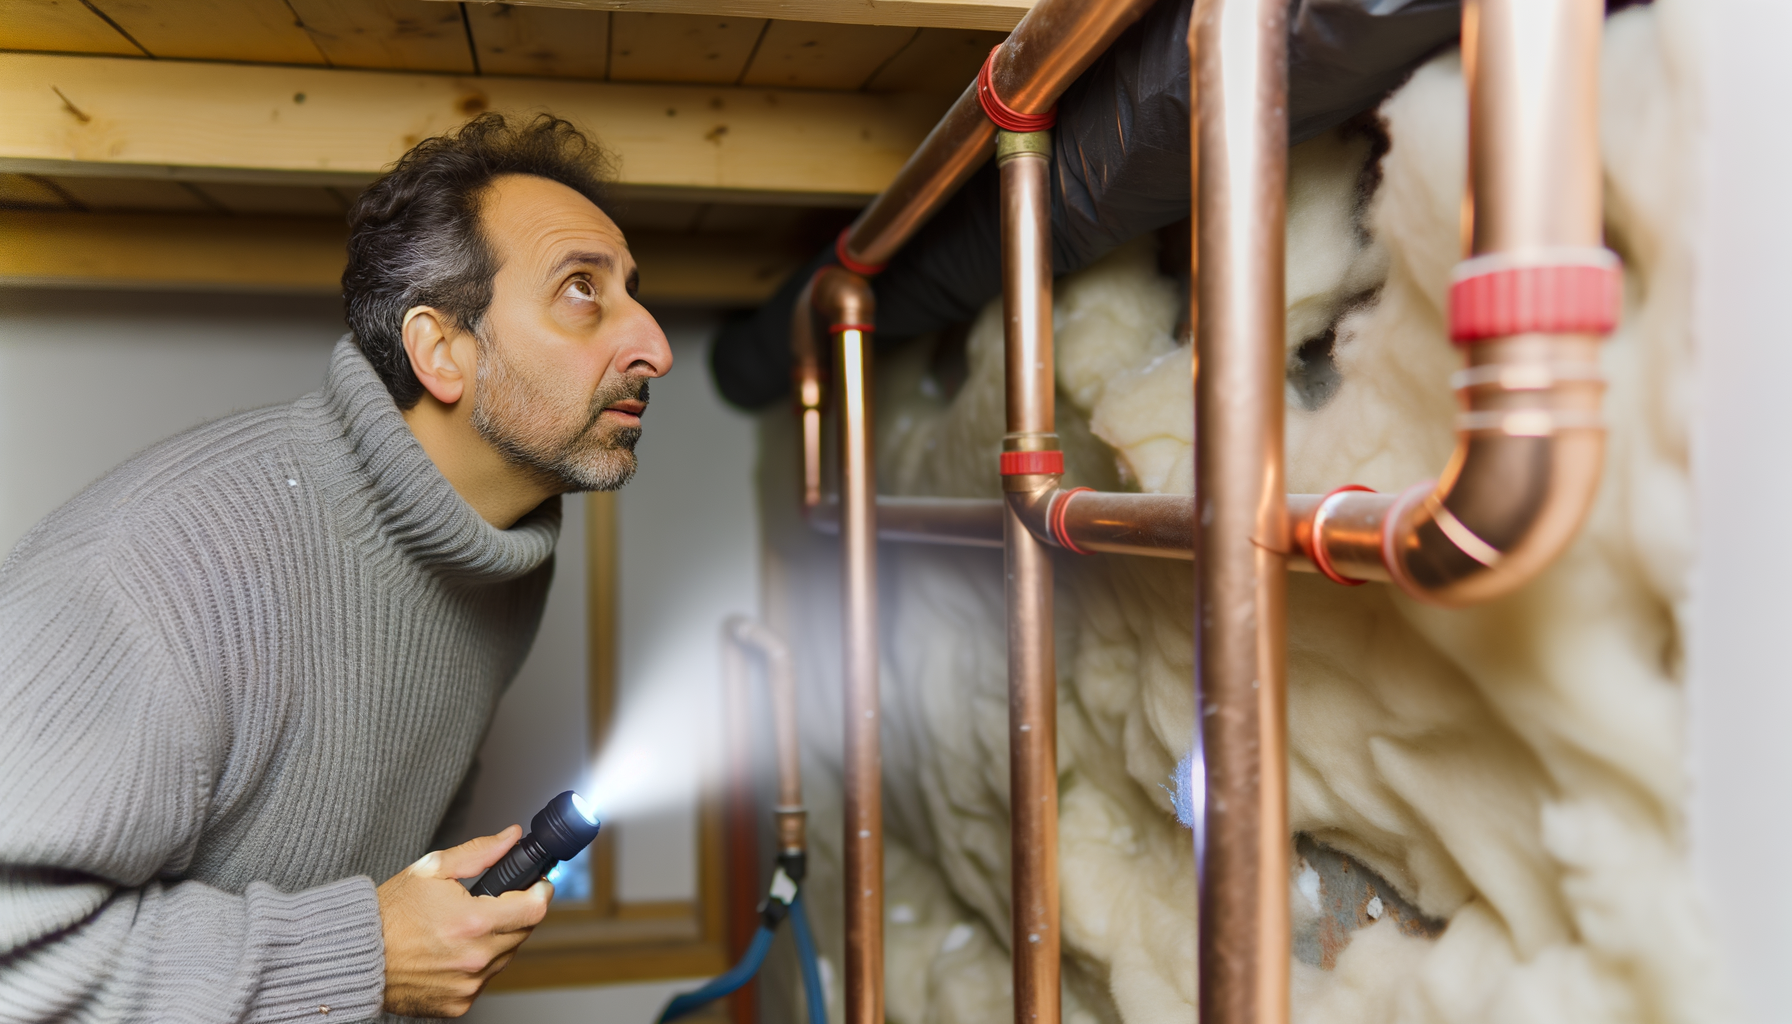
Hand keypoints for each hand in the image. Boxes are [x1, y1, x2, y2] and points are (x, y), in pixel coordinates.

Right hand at [377, 826, 554, 1016]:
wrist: (358, 956)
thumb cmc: (390, 913)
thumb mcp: (432, 869)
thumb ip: (479, 852)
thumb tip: (512, 837)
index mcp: (472, 922)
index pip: (535, 908)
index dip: (541, 892)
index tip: (539, 885)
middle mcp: (475, 957)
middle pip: (523, 932)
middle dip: (516, 913)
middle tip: (493, 902)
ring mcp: (468, 984)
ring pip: (505, 956)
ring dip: (496, 940)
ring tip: (465, 928)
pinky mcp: (458, 1004)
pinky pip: (484, 980)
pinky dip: (477, 965)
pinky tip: (453, 952)